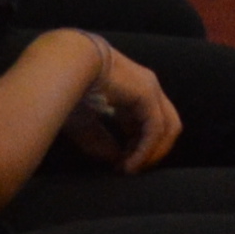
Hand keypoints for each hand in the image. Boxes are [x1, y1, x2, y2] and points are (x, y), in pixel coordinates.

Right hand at [56, 47, 180, 174]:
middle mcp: (146, 88)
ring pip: (168, 128)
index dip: (139, 147)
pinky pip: (155, 129)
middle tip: (132, 168)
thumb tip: (117, 160)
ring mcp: (150, 88)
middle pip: (166, 126)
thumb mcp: (84, 122)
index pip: (148, 123)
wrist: (66, 65)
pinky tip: (129, 164)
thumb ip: (101, 140)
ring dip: (152, 153)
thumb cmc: (68, 89)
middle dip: (152, 151)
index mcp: (131, 90)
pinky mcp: (147, 93)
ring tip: (131, 169)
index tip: (122, 165)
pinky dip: (146, 151)